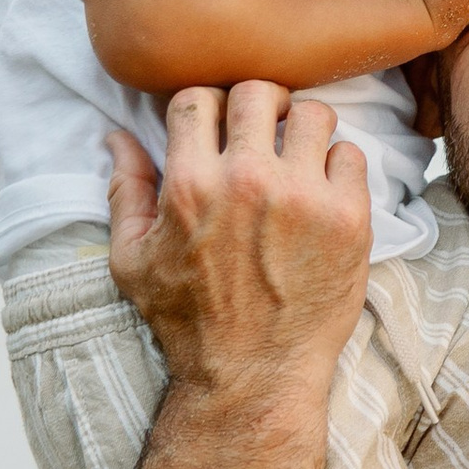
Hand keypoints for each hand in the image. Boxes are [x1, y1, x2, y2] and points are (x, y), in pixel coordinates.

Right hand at [107, 83, 371, 401]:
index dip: (206, 105)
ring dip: (304, 128)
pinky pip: (352, 155)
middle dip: (257, 106)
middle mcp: (247, 181)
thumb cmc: (189, 322)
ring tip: (299, 155)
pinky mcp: (348, 219)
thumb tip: (116, 137)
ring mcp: (303, 197)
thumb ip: (126, 191)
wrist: (253, 376)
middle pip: (258, 92)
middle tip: (263, 130)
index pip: (198, 97)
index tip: (218, 125)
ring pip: (314, 113)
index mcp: (190, 184)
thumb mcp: (132, 260)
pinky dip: (340, 165)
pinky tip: (325, 189)